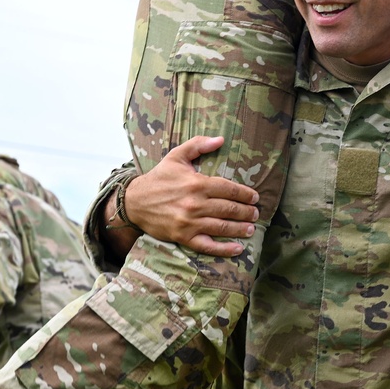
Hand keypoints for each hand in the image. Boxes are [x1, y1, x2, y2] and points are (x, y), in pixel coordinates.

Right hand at [125, 136, 260, 256]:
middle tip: (255, 213)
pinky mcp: (183, 237)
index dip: (245, 194)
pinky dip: (224, 249)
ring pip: (222, 226)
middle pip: (229, 208)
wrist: (134, 202)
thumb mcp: (176, 156)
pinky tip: (238, 249)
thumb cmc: (159, 178)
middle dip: (246, 212)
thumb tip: (221, 139)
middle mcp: (195, 203)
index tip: (255, 197)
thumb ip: (198, 145)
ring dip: (240, 228)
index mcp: (197, 183)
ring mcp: (189, 222)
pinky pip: (208, 245)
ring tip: (251, 229)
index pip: (229, 189)